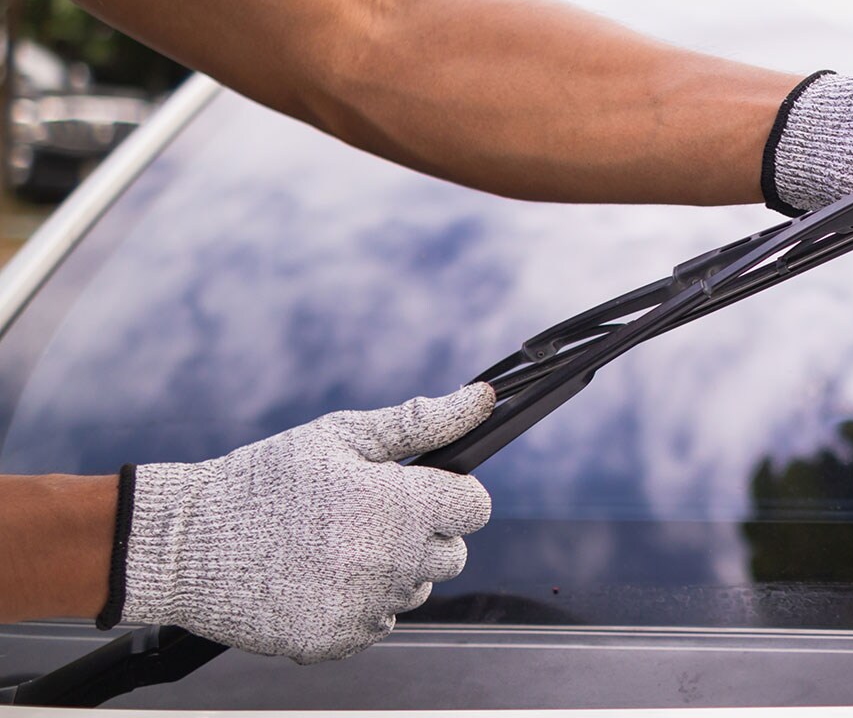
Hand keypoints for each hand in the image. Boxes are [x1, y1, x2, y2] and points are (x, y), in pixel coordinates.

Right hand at [111, 384, 494, 663]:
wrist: (186, 544)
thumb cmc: (265, 481)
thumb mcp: (340, 437)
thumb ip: (419, 422)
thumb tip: (480, 399)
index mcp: (400, 506)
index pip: (475, 507)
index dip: (451, 494)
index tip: (422, 490)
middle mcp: (392, 561)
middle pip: (452, 555)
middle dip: (423, 534)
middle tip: (367, 517)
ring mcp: (365, 606)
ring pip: (416, 590)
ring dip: (391, 570)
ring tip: (333, 547)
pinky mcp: (339, 639)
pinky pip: (377, 623)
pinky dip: (357, 603)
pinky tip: (316, 578)